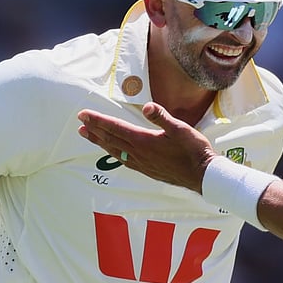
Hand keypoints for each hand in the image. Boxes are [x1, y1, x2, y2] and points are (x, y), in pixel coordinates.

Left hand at [77, 102, 216, 192]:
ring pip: (115, 151)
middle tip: (80, 123)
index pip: (115, 127)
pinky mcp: (148, 170)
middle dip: (94, 130)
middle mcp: (139, 153)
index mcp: (144, 140)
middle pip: (111, 139)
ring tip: (88, 136)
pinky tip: (113, 152)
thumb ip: (162, 117)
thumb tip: (147, 106)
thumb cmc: (194, 151)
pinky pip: (124, 160)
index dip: (98, 120)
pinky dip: (114, 153)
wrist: (203, 176)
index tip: (83, 114)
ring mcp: (142, 163)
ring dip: (100, 142)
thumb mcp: (181, 129)